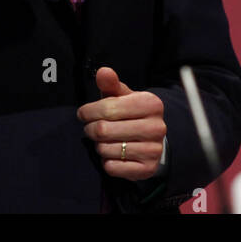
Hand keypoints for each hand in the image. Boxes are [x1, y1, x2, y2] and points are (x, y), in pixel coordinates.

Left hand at [77, 66, 165, 180]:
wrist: (152, 141)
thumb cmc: (131, 114)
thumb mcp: (122, 96)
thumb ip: (111, 84)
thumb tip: (103, 72)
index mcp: (151, 104)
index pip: (107, 107)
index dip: (88, 111)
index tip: (83, 114)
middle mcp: (156, 127)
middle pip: (103, 130)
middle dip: (90, 129)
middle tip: (90, 128)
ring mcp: (153, 150)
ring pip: (106, 149)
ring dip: (98, 146)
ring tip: (103, 140)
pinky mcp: (147, 169)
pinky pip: (112, 167)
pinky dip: (106, 161)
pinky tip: (112, 154)